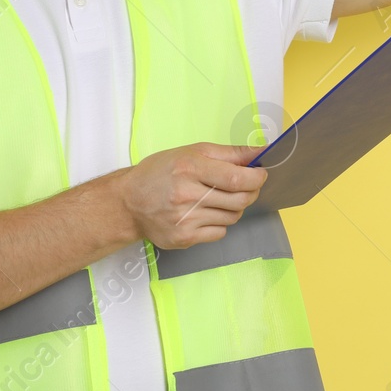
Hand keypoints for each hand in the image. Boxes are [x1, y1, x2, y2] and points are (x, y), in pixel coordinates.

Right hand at [119, 141, 268, 249]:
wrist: (128, 202)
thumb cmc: (160, 173)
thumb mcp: (192, 152)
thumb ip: (229, 153)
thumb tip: (260, 152)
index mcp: (189, 168)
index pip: (236, 177)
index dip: (256, 177)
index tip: (261, 174)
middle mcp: (186, 194)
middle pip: (240, 200)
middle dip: (251, 192)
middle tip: (248, 186)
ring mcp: (185, 220)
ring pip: (232, 217)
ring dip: (234, 207)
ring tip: (219, 197)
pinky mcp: (183, 238)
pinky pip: (219, 232)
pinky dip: (219, 223)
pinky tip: (205, 213)